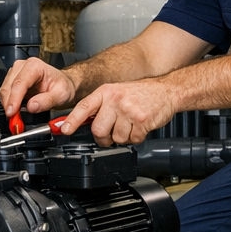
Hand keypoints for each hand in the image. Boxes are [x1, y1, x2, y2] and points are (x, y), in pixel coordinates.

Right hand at [0, 56, 76, 117]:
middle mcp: (23, 67)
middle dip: (9, 104)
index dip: (14, 99)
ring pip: (4, 91)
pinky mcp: (13, 81)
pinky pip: (6, 94)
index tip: (11, 112)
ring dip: (8, 105)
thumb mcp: (61, 94)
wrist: (64, 84)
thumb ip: (47, 101)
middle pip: (8, 87)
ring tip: (17, 116)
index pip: (19, 83)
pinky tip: (16, 110)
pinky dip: (9, 104)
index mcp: (35, 66)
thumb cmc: (62, 86)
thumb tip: (32, 107)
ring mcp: (16, 73)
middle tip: (15, 120)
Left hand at [59, 80, 175, 145]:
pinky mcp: (142, 120)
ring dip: (123, 136)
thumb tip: (81, 123)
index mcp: (106, 92)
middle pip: (98, 130)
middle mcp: (115, 100)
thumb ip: (100, 106)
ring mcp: (129, 110)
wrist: (166, 91)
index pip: (84, 107)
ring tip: (130, 124)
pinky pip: (132, 140)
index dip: (72, 120)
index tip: (64, 130)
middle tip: (112, 132)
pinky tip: (140, 126)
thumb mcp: (116, 93)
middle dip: (104, 137)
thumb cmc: (140, 94)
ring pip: (116, 138)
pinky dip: (136, 137)